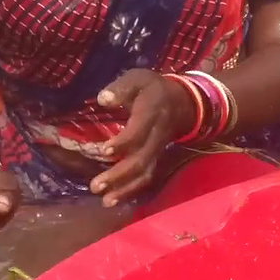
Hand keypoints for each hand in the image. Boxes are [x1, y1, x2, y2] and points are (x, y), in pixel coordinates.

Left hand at [90, 69, 195, 206]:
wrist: (184, 103)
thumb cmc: (154, 89)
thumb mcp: (139, 78)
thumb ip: (121, 88)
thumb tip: (102, 99)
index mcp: (152, 114)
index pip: (139, 131)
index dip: (124, 142)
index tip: (104, 150)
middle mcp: (156, 136)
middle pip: (141, 159)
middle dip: (119, 175)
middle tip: (95, 186)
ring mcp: (158, 150)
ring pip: (145, 173)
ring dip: (125, 189)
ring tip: (105, 201)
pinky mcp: (156, 159)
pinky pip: (146, 178)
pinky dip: (131, 191)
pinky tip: (113, 200)